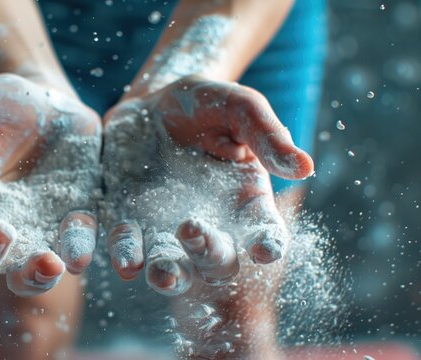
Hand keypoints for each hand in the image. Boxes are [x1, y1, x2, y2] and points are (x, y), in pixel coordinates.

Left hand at [101, 75, 313, 294]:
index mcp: (245, 201)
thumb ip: (267, 135)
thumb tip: (305, 167)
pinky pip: (128, 247)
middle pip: (217, 259)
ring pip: (172, 265)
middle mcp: (209, 224)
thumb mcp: (239, 108)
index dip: (267, 244)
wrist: (152, 101)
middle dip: (209, 255)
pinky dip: (126, 257)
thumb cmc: (206, 103)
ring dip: (168, 275)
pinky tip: (125, 264)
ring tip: (163, 274)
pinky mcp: (130, 220)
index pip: (264, 231)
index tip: (263, 249)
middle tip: (192, 229)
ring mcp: (166, 227)